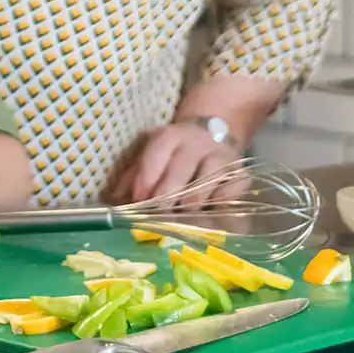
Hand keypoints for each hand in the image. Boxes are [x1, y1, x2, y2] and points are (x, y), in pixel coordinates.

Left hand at [105, 123, 239, 204]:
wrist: (212, 134)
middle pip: (180, 171)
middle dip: (167, 196)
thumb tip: (113, 200)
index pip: (155, 155)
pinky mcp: (240, 173)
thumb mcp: (151, 156)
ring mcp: (220, 157)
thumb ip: (132, 177)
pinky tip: (209, 214)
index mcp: (169, 137)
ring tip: (182, 218)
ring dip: (191, 204)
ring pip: (205, 183)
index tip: (139, 199)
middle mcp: (196, 143)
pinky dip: (218, 206)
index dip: (146, 178)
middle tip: (158, 214)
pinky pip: (229, 193)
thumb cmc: (173, 154)